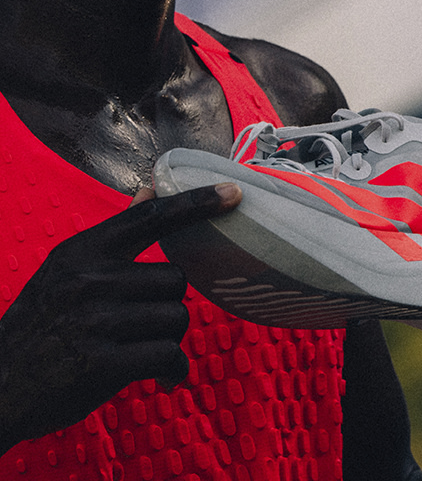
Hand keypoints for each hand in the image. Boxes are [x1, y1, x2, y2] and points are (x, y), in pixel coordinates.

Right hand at [0, 182, 241, 451]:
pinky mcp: (103, 362)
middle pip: (175, 279)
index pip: (150, 217)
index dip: (195, 202)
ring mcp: (95, 320)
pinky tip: (160, 378)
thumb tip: (150, 190)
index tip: (233, 191)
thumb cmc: (42, 326)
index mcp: (83, 251)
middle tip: (146, 325)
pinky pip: (169, 355)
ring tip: (144, 351)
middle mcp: (89, 279)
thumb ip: (114, 234)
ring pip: (176, 317)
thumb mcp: (67, 271)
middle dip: (169, 305)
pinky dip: (173, 371)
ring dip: (169, 339)